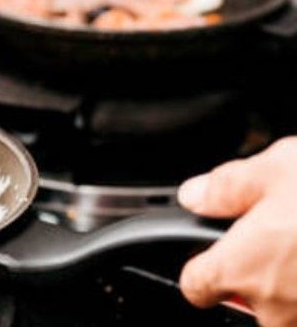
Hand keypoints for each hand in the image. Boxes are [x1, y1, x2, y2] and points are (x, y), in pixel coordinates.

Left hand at [178, 137, 296, 326]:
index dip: (196, 272)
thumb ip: (228, 186)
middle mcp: (277, 307)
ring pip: (288, 311)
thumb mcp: (276, 168)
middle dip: (257, 278)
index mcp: (243, 267)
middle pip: (247, 304)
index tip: (204, 263)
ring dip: (292, 286)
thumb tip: (193, 195)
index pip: (194, 286)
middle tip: (277, 241)